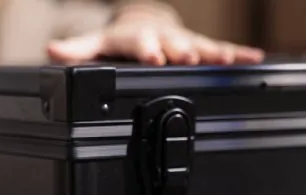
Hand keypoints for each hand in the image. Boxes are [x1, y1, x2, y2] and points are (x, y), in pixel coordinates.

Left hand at [48, 13, 263, 65]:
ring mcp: (183, 41)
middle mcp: (162, 37)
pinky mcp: (200, 46)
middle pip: (173, 43)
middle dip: (181, 49)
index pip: (139, 43)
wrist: (143, 23)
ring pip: (200, 46)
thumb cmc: (118, 42)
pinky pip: (220, 50)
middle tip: (189, 56)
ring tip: (227, 60)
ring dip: (214, 53)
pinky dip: (237, 54)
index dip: (147, 49)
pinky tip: (254, 59)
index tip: (155, 55)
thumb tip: (52, 51)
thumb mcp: (95, 46)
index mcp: (136, 38)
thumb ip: (76, 51)